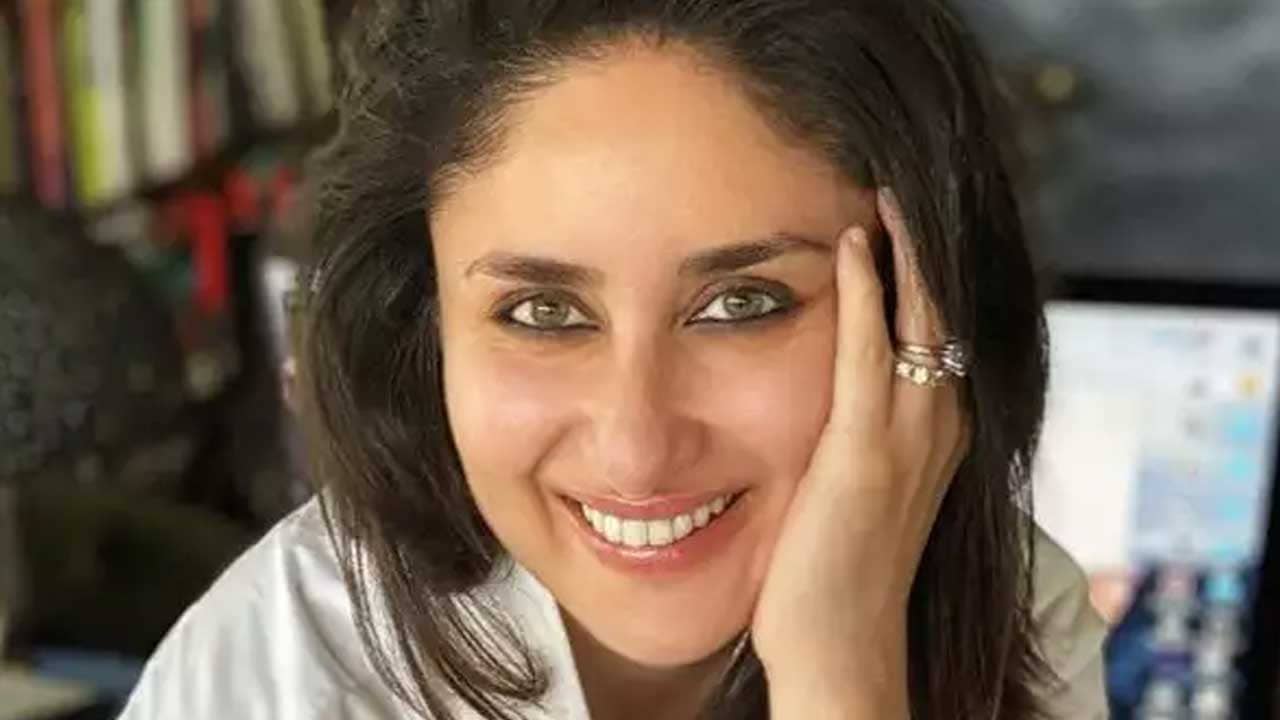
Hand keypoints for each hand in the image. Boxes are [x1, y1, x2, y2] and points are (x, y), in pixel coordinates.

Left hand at [750, 190, 970, 716]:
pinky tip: (854, 244)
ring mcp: (910, 439)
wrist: (841, 649)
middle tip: (896, 180)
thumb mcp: (862, 488)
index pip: (937, 331)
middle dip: (923, 244)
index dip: (924, 272)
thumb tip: (833, 394)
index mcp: (938, 432)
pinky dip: (867, 292)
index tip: (897, 217)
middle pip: (941, 311)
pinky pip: (869, 350)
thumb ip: (860, 433)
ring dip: (904, 249)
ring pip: (919, 318)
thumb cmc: (838, 574)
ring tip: (886, 189)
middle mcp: (939, 426)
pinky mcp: (865, 454)